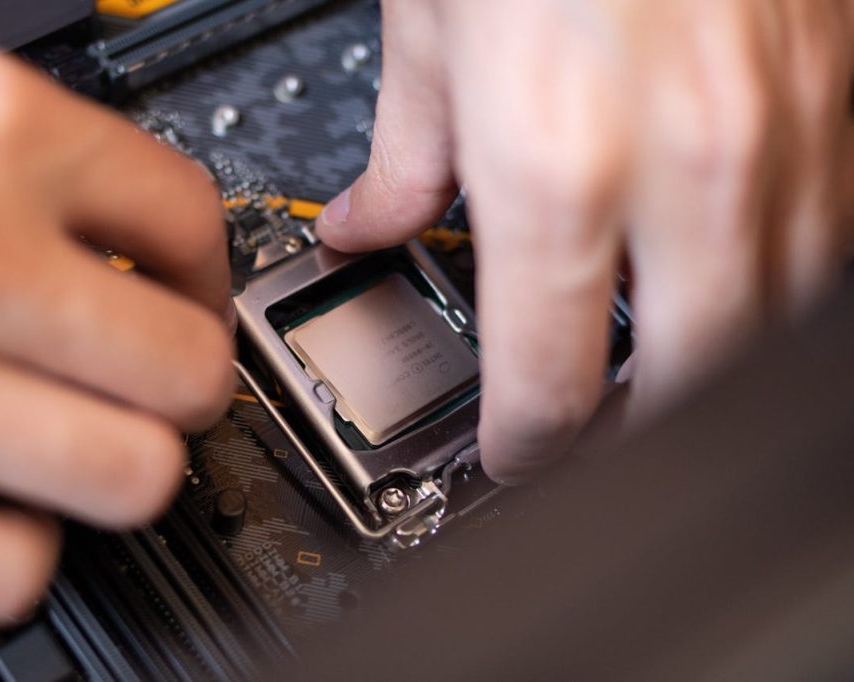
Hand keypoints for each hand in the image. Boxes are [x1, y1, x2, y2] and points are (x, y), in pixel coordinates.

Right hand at [0, 30, 234, 621]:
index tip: (186, 299)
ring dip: (113, 470)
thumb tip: (129, 238)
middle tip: (136, 383)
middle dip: (176, 386)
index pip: (188, 221)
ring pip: (131, 478)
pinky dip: (9, 550)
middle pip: (187, 368)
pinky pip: (8, 569)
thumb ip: (24, 162)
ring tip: (62, 443)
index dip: (205, 273)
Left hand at [317, 0, 853, 481]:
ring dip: (709, 363)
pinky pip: (826, 230)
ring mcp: (777, 126)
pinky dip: (773, 279)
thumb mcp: (429, 25)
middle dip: (630, 432)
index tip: (512, 455)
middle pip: (685, 380)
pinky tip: (723, 272)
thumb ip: (401, 154)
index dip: (526, 446)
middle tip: (584, 434)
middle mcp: (682, 159)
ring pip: (776, 316)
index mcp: (556, 160)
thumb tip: (364, 221)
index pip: (549, 382)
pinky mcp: (832, 88)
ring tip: (648, 370)